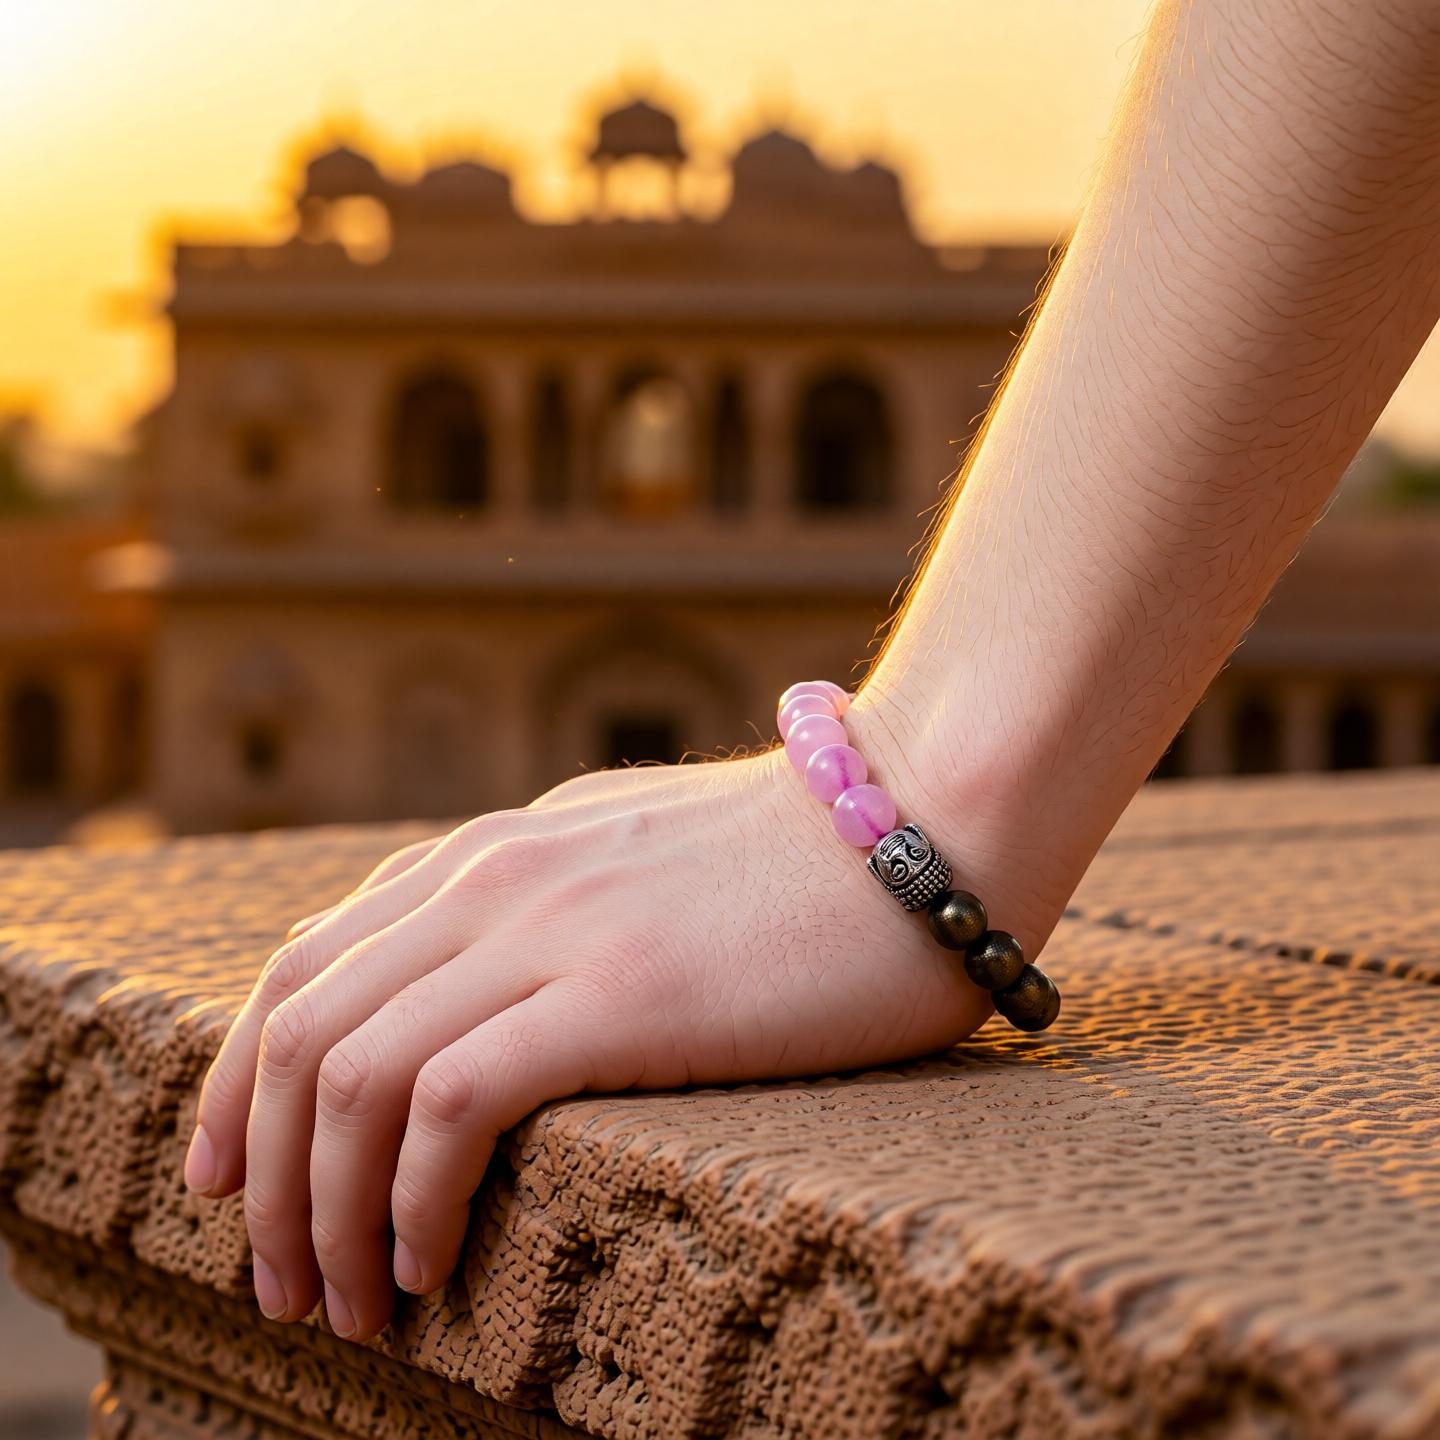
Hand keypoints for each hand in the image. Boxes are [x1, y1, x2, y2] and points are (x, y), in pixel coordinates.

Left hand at [182, 732, 1020, 1340]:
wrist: (923, 819)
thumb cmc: (803, 859)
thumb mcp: (636, 850)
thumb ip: (549, 890)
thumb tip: (492, 969)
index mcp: (494, 852)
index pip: (306, 965)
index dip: (237, 1081)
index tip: (230, 1179)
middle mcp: (493, 880)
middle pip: (298, 1031)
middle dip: (263, 1174)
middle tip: (275, 1281)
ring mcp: (548, 929)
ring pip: (348, 1076)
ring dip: (321, 1213)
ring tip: (348, 1305)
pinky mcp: (615, 993)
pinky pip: (444, 1105)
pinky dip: (407, 1200)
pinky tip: (427, 1264)